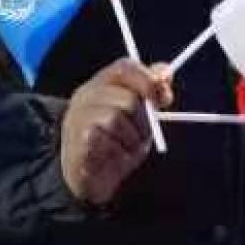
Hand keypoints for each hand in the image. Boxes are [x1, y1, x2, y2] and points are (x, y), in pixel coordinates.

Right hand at [59, 59, 172, 207]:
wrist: (88, 177)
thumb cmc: (116, 141)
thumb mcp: (136, 114)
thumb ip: (148, 90)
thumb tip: (166, 74)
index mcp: (101, 83)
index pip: (125, 67)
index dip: (149, 80)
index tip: (165, 99)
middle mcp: (86, 95)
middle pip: (129, 99)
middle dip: (144, 123)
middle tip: (144, 136)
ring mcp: (78, 117)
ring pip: (117, 120)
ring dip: (131, 140)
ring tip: (126, 148)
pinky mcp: (78, 140)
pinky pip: (107, 142)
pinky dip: (119, 153)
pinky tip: (114, 157)